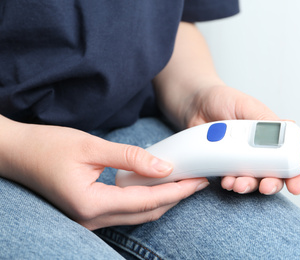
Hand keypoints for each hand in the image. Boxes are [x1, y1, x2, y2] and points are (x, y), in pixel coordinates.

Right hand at [0, 118, 208, 229]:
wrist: (18, 154)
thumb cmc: (48, 147)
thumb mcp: (91, 146)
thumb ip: (130, 157)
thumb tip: (163, 167)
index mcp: (91, 204)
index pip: (146, 201)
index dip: (176, 192)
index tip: (197, 181)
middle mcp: (92, 219)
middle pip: (147, 212)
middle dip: (175, 197)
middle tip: (197, 181)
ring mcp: (90, 219)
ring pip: (138, 214)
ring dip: (163, 199)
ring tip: (184, 182)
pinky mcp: (90, 212)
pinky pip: (127, 210)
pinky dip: (146, 198)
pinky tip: (158, 185)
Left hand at [184, 85, 299, 194]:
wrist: (196, 105)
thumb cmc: (224, 100)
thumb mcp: (247, 105)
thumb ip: (265, 119)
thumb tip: (289, 126)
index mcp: (271, 136)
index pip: (289, 159)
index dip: (295, 175)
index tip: (295, 186)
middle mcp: (259, 152)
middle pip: (272, 176)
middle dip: (270, 185)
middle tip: (264, 186)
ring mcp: (241, 161)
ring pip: (251, 181)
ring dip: (247, 186)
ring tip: (237, 183)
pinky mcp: (224, 166)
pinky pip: (230, 179)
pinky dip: (230, 183)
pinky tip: (225, 181)